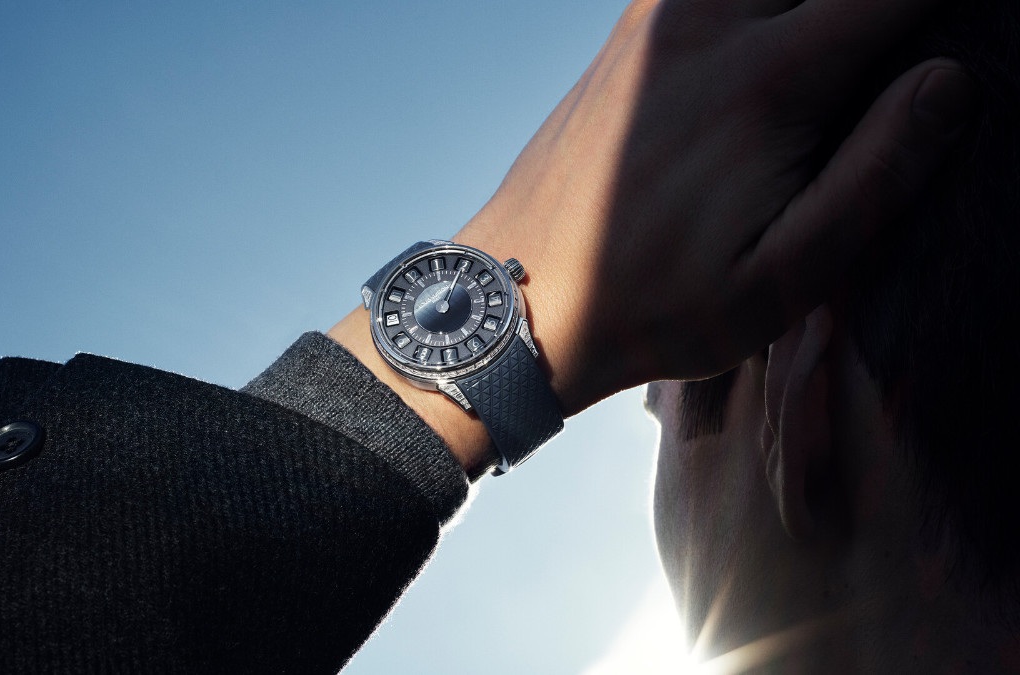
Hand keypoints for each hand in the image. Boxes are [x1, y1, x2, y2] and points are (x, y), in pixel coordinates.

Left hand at [332, 0, 973, 469]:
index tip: (965, 32)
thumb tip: (951, 82)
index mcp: (766, 84)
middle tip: (880, 59)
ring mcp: (658, 19)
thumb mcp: (780, 280)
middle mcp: (707, 25)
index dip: (939, 7)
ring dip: (804, 7)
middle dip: (870, 8)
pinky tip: (765, 45)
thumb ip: (875, 175)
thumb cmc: (651, 308)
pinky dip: (752, 7)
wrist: (518, 299)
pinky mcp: (629, 32)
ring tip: (832, 56)